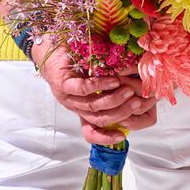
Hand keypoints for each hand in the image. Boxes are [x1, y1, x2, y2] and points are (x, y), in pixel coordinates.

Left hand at [32, 38, 153, 143]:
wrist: (52, 51)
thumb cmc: (77, 65)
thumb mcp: (94, 80)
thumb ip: (109, 91)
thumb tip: (135, 94)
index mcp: (82, 110)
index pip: (91, 132)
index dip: (105, 138)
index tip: (122, 135)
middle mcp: (75, 107)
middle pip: (99, 119)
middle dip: (121, 112)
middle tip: (137, 102)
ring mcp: (68, 97)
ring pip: (93, 106)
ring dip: (113, 100)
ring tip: (129, 91)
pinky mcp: (63, 84)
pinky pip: (84, 89)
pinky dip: (100, 86)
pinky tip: (114, 81)